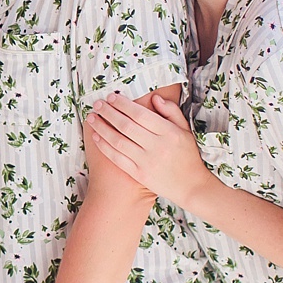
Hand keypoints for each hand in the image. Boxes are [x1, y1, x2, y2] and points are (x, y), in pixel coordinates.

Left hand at [85, 92, 212, 207]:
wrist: (190, 186)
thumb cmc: (187, 155)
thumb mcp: (185, 130)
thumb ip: (171, 111)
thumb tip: (154, 97)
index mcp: (169, 133)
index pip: (141, 115)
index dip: (123, 105)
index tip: (111, 97)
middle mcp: (157, 147)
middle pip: (126, 126)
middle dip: (109, 113)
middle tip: (97, 104)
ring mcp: (147, 162)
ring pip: (119, 142)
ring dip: (102, 128)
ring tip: (92, 118)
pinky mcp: (139, 174)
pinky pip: (118, 159)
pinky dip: (105, 147)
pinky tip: (96, 137)